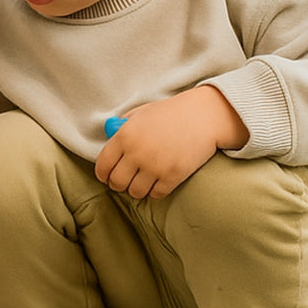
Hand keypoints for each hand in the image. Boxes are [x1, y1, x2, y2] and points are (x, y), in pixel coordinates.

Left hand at [94, 87, 248, 198]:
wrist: (204, 116)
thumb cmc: (171, 113)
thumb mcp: (141, 113)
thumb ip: (122, 127)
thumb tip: (108, 138)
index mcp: (124, 136)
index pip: (103, 166)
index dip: (103, 175)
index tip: (107, 177)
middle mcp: (136, 153)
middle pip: (117, 183)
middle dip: (118, 185)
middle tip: (125, 182)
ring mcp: (155, 166)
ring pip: (135, 192)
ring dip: (137, 190)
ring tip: (143, 183)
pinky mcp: (173, 176)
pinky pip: (156, 194)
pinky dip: (156, 191)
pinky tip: (159, 183)